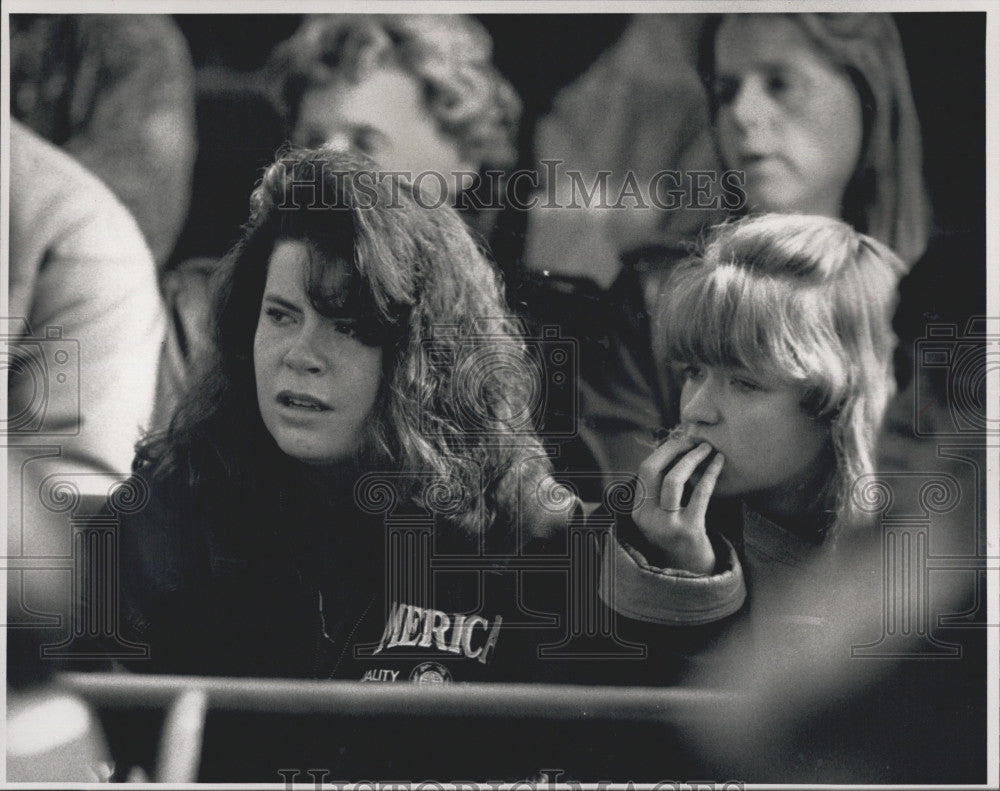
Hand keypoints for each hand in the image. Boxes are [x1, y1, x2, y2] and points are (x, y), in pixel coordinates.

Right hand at [632, 435, 725, 574]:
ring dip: (692, 458)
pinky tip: (719, 462)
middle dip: (675, 449)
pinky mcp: (689, 530)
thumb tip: (674, 449)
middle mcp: (647, 517)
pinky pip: (700, 494)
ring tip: (707, 449)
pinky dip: (711, 473)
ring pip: (674, 480)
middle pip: (654, 470)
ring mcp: (666, 525)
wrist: (692, 573)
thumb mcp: (661, 515)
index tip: (680, 439)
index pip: (645, 470)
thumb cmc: (679, 536)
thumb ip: (661, 490)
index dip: (664, 450)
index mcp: (637, 511)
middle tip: (694, 440)